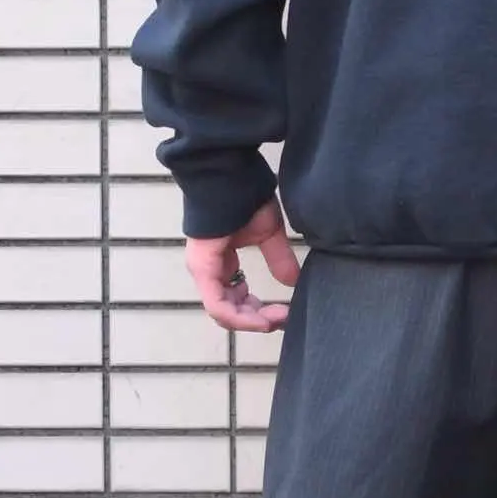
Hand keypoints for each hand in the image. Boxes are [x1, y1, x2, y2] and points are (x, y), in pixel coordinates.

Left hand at [185, 199, 300, 332]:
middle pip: (230, 311)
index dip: (259, 312)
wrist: (229, 175)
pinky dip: (241, 317)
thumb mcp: (269, 234)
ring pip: (223, 313)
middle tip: (283, 320)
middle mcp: (210, 272)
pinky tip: (262, 319)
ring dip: (251, 321)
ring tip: (276, 320)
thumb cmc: (245, 198)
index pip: (236, 300)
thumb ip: (278, 259)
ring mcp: (203, 271)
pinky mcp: (203, 268)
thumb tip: (293, 281)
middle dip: (258, 320)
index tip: (285, 312)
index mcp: (222, 264)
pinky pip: (218, 304)